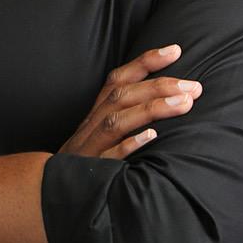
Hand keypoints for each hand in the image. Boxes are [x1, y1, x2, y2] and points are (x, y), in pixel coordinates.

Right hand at [57, 44, 201, 159]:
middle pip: (121, 97)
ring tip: (183, 103)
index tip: (175, 50)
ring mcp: (89, 148)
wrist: (48, 191)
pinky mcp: (90, 172)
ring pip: (115, 122)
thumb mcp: (100, 134)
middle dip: (158, 87)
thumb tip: (168, 98)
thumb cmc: (85, 160)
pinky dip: (128, 145)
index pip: (118, 80)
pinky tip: (151, 138)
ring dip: (150, 110)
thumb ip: (125, 114)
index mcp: (95, 113)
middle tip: (193, 86)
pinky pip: (108, 158)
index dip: (145, 62)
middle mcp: (91, 126)